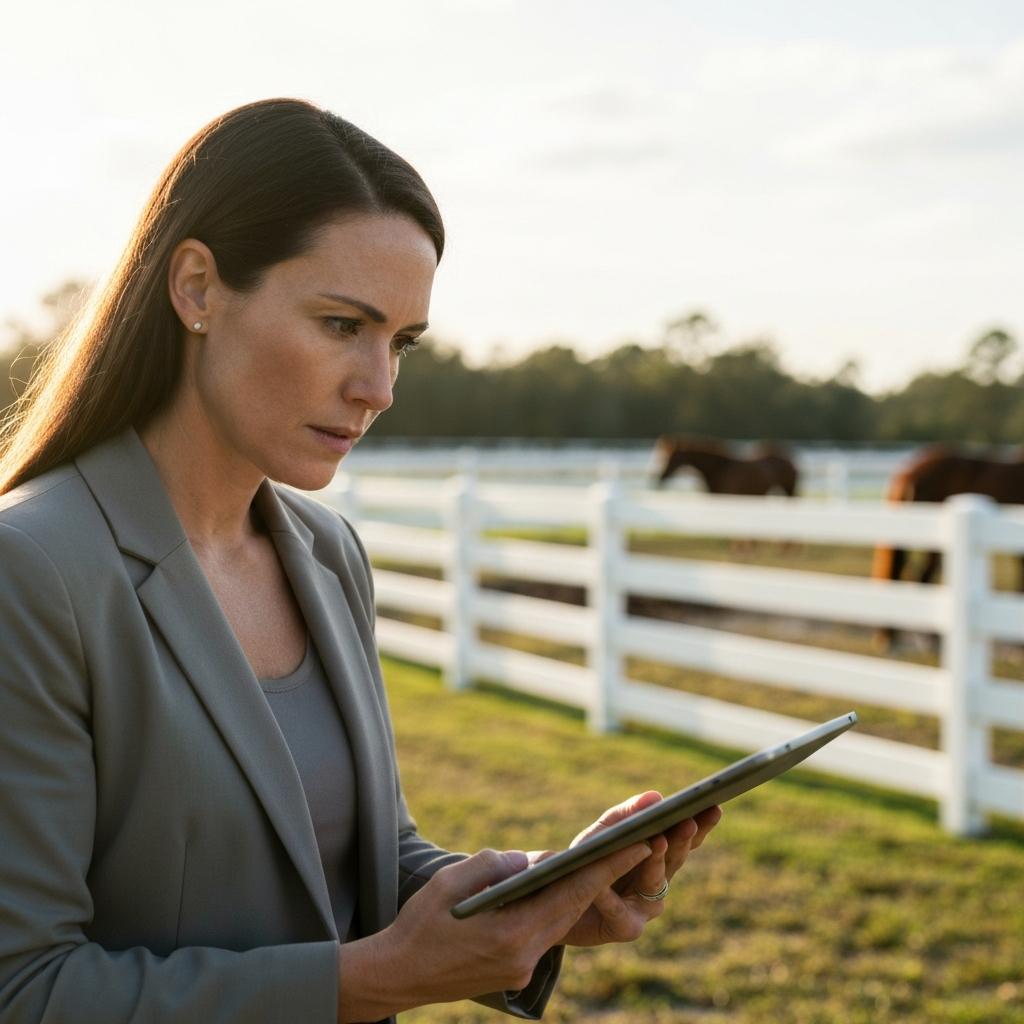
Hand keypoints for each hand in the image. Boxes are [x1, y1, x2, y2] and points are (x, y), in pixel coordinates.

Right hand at [336, 839, 652, 1021]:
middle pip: (576, 909)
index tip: (642, 843)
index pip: (573, 894)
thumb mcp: (452, 882)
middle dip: (608, 876)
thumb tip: (528, 862)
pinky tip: (564, 887)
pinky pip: (543, 932)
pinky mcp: (515, 971)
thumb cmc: (420, 923)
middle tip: (642, 843)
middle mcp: (526, 956)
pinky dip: (556, 908)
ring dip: (583, 892)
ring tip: (611, 859)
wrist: (397, 975)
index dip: (610, 867)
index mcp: (513, 934)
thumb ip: (495, 865)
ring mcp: (522, 967)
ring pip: (562, 921)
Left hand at [541, 792, 721, 947]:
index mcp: (657, 854)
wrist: (556, 902)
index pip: (685, 837)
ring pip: (656, 883)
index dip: (701, 823)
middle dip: (682, 839)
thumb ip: (626, 814)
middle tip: (688, 822)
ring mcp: (645, 906)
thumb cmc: (586, 862)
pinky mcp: (627, 927)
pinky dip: (610, 898)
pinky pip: (621, 911)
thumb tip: (656, 796)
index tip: (713, 805)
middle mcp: (658, 879)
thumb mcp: (602, 832)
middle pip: (676, 858)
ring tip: (656, 843)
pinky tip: (602, 888)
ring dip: (656, 863)